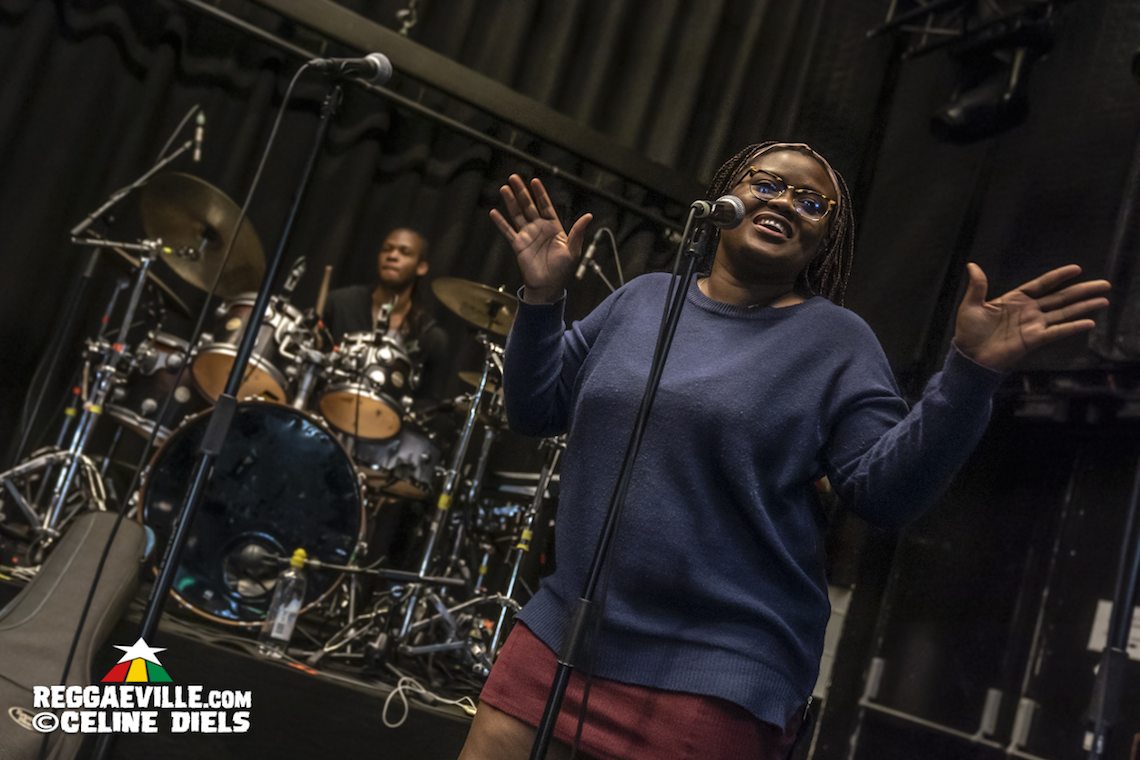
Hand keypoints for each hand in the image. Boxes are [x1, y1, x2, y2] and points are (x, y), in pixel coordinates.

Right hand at [489, 174, 591, 302]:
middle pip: (529, 206)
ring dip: (511, 201)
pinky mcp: (518, 245)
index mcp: (553, 228)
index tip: (535, 181)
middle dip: (522, 192)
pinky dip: (500, 222)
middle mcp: (539, 229)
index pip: (546, 206)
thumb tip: (589, 216)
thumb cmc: (562, 271)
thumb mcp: (573, 250)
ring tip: (504, 188)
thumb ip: (578, 232)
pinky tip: (494, 212)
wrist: (548, 287)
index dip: (540, 193)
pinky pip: (507, 231)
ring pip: (517, 214)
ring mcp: (527, 236)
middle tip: (514, 177)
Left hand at [953, 263, 1110, 370]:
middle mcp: (1029, 311)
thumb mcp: (971, 306)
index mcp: (1015, 300)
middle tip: (1104, 284)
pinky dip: (1072, 327)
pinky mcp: (1034, 340)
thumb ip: (978, 286)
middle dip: (1082, 290)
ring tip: (1104, 300)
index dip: (1058, 277)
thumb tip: (972, 265)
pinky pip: (1057, 332)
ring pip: (1064, 313)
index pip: (1042, 284)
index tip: (1076, 269)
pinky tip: (1089, 322)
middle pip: (1060, 298)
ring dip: (1084, 307)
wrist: (969, 356)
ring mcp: (1033, 325)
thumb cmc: (969, 332)